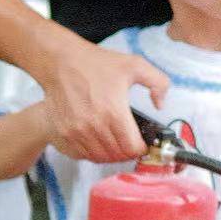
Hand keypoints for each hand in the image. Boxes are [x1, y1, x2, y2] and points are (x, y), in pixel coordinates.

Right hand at [38, 31, 168, 162]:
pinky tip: (97, 140)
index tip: (142, 142)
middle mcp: (94, 126)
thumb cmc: (95, 63)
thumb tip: (160, 104)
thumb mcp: (135, 65)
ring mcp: (76, 132)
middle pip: (117, 156)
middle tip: (129, 142)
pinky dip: (92, 152)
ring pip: (100, 158)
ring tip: (115, 141)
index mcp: (114, 113)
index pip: (132, 148)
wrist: (60, 61)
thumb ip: (158, 82)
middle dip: (127, 151)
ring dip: (110, 154)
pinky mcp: (63, 133)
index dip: (141, 148)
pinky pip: (81, 155)